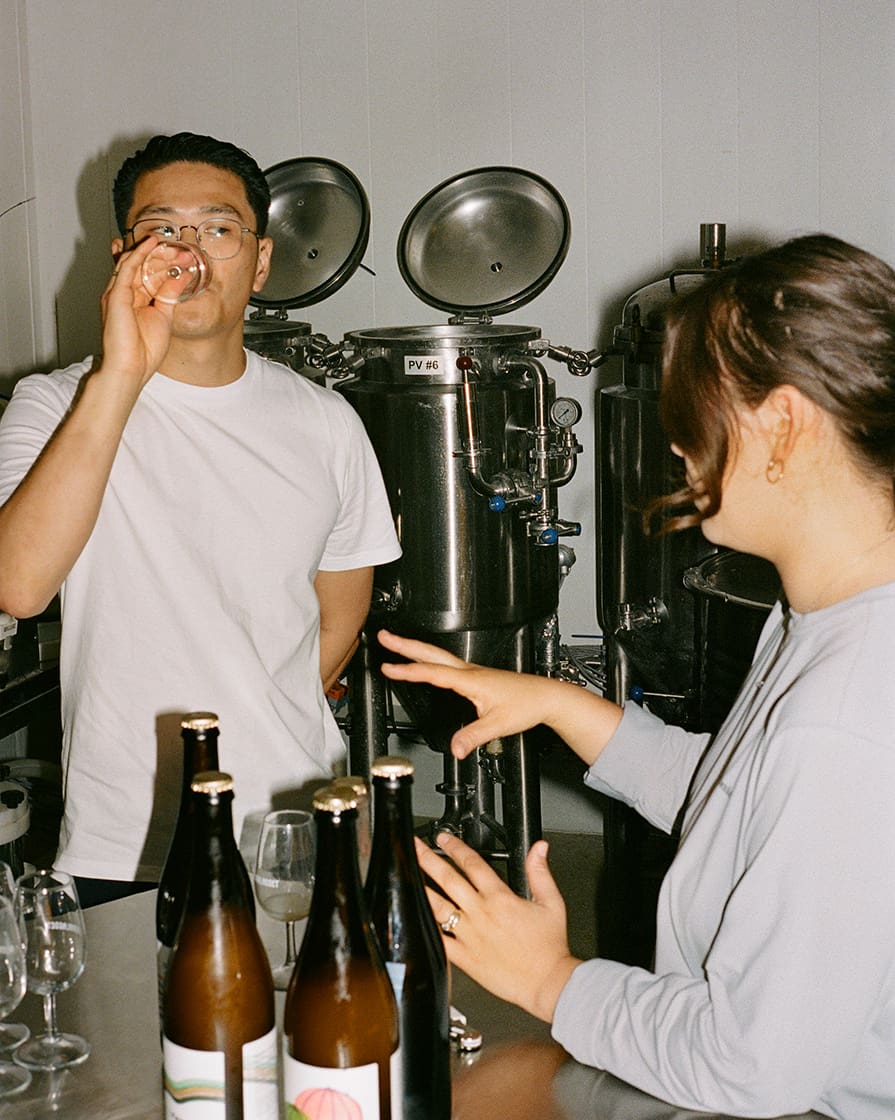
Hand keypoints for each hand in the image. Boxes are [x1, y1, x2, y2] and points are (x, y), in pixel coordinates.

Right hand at [98, 236, 177, 390]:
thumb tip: (182, 277)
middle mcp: (124, 293)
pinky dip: (139, 253)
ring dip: (154, 251)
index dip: (167, 263)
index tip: (186, 258)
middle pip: (141, 265)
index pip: (149, 273)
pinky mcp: (115, 294)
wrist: (131, 369)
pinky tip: (152, 244)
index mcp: (134, 300)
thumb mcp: (164, 316)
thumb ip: (170, 295)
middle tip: (183, 249)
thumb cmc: (144, 351)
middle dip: (162, 255)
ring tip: (172, 245)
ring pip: (133, 262)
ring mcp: (117, 293)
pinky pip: (126, 266)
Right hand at [378, 629, 621, 766]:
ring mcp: (472, 672)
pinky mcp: (477, 676)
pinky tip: (426, 664)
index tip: (387, 668)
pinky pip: (447, 664)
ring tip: (397, 644)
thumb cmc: (526, 705)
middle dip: (405, 645)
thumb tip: (455, 748)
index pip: (432, 673)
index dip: (407, 671)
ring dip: (416, 649)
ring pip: (438, 656)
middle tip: (384, 636)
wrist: (545, 696)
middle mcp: (469, 671)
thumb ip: (473, 736)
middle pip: (431, 653)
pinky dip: (430, 659)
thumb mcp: (497, 725)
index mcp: (470, 679)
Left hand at [416, 832, 580, 1022]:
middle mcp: (481, 913)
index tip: (443, 837)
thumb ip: (540, 872)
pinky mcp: (465, 958)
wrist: (547, 983)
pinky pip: (440, 940)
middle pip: (448, 879)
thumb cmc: (549, 948)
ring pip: (438, 907)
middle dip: (428, 859)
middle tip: (414, 846)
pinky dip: (426, 928)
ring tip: (406, 875)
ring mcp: (470, 935)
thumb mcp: (552, 903)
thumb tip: (538, 848)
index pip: (472, 864)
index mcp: (500, 898)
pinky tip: (415, 918)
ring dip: (421, 887)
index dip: (455, 846)